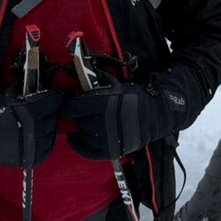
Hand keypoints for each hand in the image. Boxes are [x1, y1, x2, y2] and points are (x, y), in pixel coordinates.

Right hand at [0, 87, 64, 167]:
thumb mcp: (9, 97)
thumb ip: (28, 96)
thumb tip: (43, 92)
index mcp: (28, 112)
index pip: (53, 102)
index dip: (57, 97)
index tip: (58, 95)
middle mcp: (32, 130)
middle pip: (53, 119)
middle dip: (50, 112)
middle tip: (45, 108)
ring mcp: (31, 147)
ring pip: (51, 135)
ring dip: (48, 127)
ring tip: (39, 122)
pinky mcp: (28, 160)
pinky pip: (45, 150)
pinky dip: (44, 142)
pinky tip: (37, 136)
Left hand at [62, 70, 186, 160]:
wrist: (153, 116)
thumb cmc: (132, 98)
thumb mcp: (114, 84)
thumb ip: (92, 78)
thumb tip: (69, 69)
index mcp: (102, 103)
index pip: (73, 108)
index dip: (68, 108)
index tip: (67, 108)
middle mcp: (102, 121)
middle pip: (79, 121)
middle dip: (81, 117)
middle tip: (85, 114)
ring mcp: (106, 138)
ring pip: (83, 135)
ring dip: (83, 130)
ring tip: (86, 125)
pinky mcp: (110, 151)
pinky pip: (87, 151)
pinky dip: (80, 145)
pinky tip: (77, 138)